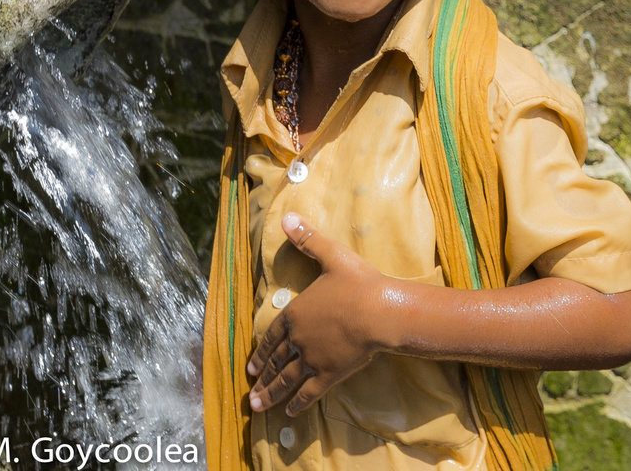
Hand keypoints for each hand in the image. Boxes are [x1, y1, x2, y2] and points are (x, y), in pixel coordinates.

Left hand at [247, 213, 393, 416]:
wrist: (379, 311)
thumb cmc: (357, 283)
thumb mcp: (332, 256)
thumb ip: (308, 240)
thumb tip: (288, 217)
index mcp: (296, 313)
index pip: (272, 335)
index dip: (261, 351)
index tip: (251, 365)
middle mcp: (298, 339)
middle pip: (276, 362)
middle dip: (262, 377)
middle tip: (251, 391)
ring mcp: (312, 359)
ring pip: (286, 380)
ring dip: (270, 394)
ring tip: (257, 407)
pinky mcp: (329, 374)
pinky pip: (309, 393)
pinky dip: (298, 404)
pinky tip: (290, 413)